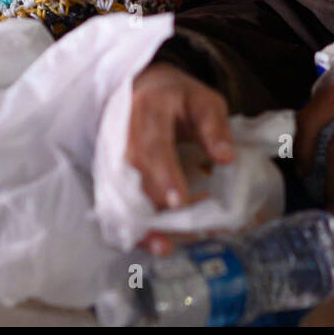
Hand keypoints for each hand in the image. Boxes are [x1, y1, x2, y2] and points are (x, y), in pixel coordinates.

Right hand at [126, 62, 235, 255]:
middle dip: (150, 203)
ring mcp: (110, 153)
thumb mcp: (204, 101)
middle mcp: (121, 132)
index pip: (152, 143)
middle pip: (131, 172)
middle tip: (171, 232)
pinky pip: (114, 201)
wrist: (142, 89)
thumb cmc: (178, 99)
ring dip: (139, 220)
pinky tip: (153, 242)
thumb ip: (214, 127)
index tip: (178, 201)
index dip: (163, 174)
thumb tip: (225, 158)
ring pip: (118, 190)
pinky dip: (132, 224)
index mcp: (148, 108)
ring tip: (163, 245)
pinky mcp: (108, 171)